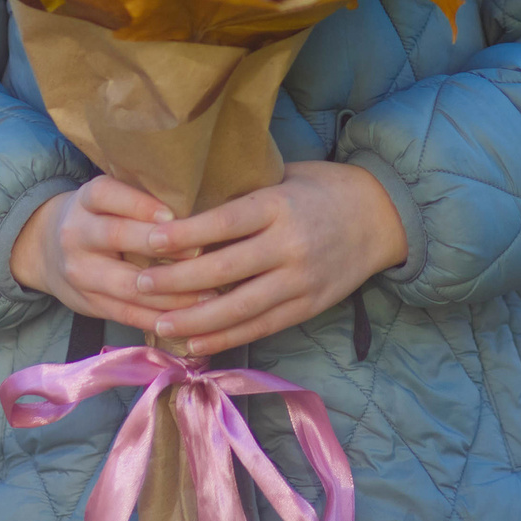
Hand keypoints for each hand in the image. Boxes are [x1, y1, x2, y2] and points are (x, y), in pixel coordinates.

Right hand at [11, 176, 215, 329]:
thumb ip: (139, 200)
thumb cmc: (96, 218)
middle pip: (116, 236)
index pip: (106, 194)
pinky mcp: (87, 303)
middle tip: (201, 253)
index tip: (172, 215)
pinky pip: (125, 314)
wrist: (45, 249)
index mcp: (84, 200)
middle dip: (160, 246)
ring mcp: (79, 272)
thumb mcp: (106, 199)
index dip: (139, 204)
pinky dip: (157, 318)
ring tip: (208, 294)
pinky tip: (186, 320)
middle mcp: (76, 233)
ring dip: (170, 292)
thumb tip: (198, 207)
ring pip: (125, 284)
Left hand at [129, 162, 408, 356]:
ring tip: (159, 324)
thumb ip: (243, 193)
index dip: (183, 236)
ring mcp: (300, 280)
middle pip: (223, 271)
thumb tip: (185, 201)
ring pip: (239, 308)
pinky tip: (195, 343)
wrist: (381, 216)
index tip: (147, 242)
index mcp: (278, 205)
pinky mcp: (308, 306)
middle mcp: (288, 245)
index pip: (223, 223)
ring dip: (194, 320)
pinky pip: (261, 327)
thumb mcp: (284, 176)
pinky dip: (226, 338)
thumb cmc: (323, 188)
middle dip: (176, 282)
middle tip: (139, 284)